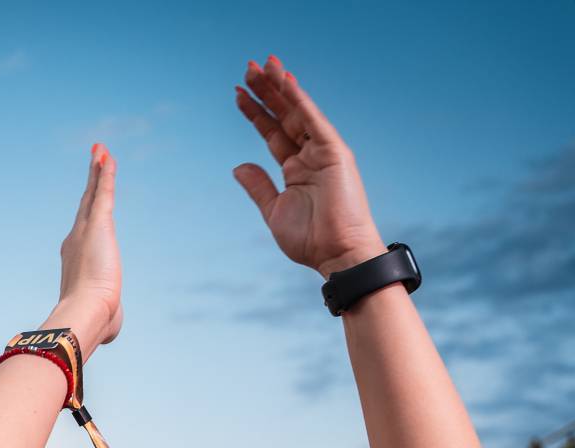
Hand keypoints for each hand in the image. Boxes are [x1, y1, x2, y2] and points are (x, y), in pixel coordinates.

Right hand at [51, 143, 122, 357]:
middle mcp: (76, 242)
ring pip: (93, 195)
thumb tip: (111, 329)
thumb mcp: (105, 319)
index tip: (90, 201)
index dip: (88, 214)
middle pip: (86, 205)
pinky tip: (107, 156)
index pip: (85, 231)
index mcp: (76, 262)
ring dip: (97, 172)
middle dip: (90, 184)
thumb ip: (108, 316)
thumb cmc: (94, 322)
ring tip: (101, 151)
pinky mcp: (99, 224)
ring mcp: (85, 231)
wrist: (85, 314)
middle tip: (94, 164)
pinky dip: (105, 173)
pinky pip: (104, 192)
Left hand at [232, 56, 385, 276]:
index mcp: (296, 169)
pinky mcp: (334, 152)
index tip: (238, 94)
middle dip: (265, 92)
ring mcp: (323, 151)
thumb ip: (258, 186)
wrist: (336, 254)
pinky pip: (312, 121)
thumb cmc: (310, 238)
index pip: (272, 133)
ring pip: (296, 112)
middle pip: (283, 116)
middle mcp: (310, 155)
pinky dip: (299, 100)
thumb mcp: (274, 210)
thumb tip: (238, 165)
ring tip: (261, 66)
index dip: (255, 113)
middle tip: (246, 69)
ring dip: (279, 87)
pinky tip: (284, 82)